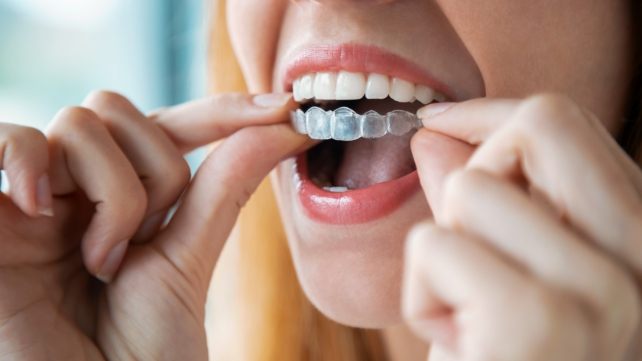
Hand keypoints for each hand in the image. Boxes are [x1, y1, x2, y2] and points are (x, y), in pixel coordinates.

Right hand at [0, 91, 308, 359]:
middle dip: (154, 173)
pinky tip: (39, 212)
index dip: (221, 112)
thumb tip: (282, 126)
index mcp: (122, 198)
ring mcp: (31, 199)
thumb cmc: (141, 352)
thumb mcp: (188, 259)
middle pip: (119, 110)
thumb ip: (224, 188)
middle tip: (143, 244)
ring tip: (101, 263)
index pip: (168, 127)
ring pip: (79, 123)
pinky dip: (30, 162)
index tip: (285, 110)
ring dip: (111, 196)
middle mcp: (76, 190)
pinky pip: (7, 139)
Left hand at [404, 94, 641, 360]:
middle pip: (541, 125)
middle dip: (478, 169)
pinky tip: (460, 343)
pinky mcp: (536, 320)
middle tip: (467, 237)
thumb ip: (486, 201)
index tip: (441, 121)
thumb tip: (435, 132)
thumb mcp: (508, 276)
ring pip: (471, 192)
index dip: (493, 117)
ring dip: (444, 255)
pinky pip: (435, 246)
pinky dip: (422, 294)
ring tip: (471, 317)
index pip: (570, 126)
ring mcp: (603, 293)